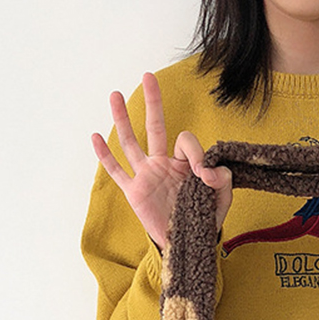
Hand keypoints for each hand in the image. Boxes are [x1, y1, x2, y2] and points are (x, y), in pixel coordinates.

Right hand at [91, 72, 232, 250]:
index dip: (196, 153)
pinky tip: (96, 136)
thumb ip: (222, 178)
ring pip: (131, 142)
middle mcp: (163, 164)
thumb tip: (209, 170)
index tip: (205, 175)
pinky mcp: (134, 192)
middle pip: (155, 126)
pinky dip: (105, 155)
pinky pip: (116, 171)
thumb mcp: (221, 197)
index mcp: (184, 163)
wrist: (188, 242)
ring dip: (123, 119)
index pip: (185, 141)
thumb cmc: (204, 218)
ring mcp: (146, 176)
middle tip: (149, 76)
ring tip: (116, 95)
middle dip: (153, 102)